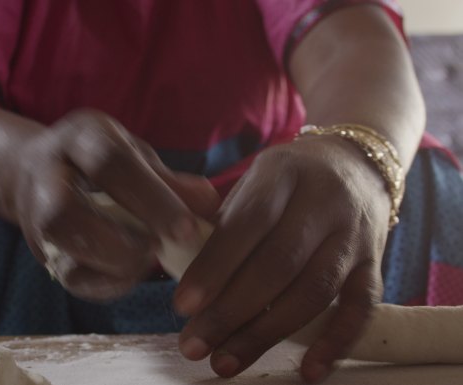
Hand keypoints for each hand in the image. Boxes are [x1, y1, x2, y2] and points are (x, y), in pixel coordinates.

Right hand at [15, 109, 219, 300]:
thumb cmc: (103, 162)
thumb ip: (171, 181)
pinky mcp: (44, 251)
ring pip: (59, 249)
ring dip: (110, 264)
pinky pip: (70, 277)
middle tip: (158, 250)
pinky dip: (106, 283)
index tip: (187, 228)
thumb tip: (209, 204)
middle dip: (118, 241)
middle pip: (63, 212)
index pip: (110, 164)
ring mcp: (37, 217)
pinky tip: (132, 273)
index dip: (151, 199)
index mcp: (80, 139)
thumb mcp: (137, 156)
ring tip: (145, 261)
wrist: (39, 172)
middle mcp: (48, 177)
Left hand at [174, 135, 389, 381]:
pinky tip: (308, 372)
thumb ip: (221, 220)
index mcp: (282, 175)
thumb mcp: (254, 181)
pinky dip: (337, 342)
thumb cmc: (286, 181)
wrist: (355, 163)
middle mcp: (323, 202)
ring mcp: (354, 234)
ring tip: (226, 362)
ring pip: (314, 291)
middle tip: (194, 346)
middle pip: (278, 264)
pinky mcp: (374, 263)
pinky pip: (361, 307)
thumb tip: (178, 268)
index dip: (214, 267)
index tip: (182, 305)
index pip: (247, 223)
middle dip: (231, 311)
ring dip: (267, 333)